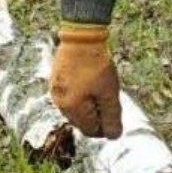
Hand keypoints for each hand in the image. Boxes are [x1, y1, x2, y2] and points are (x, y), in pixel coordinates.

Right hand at [49, 23, 122, 138]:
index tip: (115, 112)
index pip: (90, 130)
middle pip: (82, 121)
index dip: (106, 126)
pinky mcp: (56, 79)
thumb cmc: (97, 65)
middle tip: (109, 97)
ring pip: (76, 108)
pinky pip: (70, 95)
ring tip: (101, 87)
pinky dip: (82, 94)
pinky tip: (91, 81)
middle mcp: (59, 102)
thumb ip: (111, 117)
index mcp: (72, 108)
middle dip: (97, 115)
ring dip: (89, 104)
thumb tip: (114, 137)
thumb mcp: (110, 92)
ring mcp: (56, 90)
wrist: (82, 36)